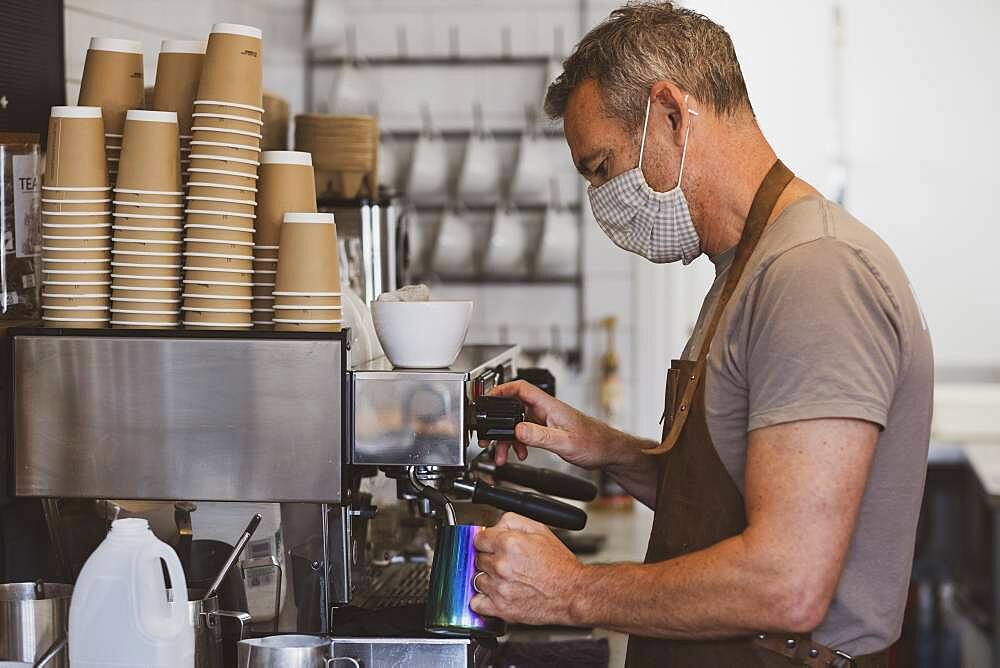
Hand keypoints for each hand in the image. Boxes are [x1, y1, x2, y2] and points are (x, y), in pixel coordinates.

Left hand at [470, 513, 584, 624]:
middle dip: (489, 559)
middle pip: (477, 558)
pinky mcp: (501, 608)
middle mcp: (501, 565)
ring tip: (505, 578)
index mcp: (509, 544)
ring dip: (487, 578)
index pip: (478, 539)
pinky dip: (482, 599)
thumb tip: (494, 525)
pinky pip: (476, 603)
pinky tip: (494, 594)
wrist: (572, 592)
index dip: (486, 541)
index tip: (491, 545)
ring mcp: (499, 588)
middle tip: (505, 562)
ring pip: (476, 579)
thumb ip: (511, 521)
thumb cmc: (559, 564)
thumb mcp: (539, 529)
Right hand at [482, 380, 623, 468]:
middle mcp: (545, 409)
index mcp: (549, 406)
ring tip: (503, 455)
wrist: (608, 451)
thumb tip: (517, 430)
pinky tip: (520, 454)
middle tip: (487, 439)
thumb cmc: (594, 443)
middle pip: (513, 408)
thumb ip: (539, 436)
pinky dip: (518, 443)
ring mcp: (546, 419)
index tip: (486, 398)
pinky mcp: (547, 429)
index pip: (520, 388)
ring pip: (517, 424)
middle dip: (498, 424)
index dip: (501, 390)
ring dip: (507, 439)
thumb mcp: (564, 442)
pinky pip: (525, 432)